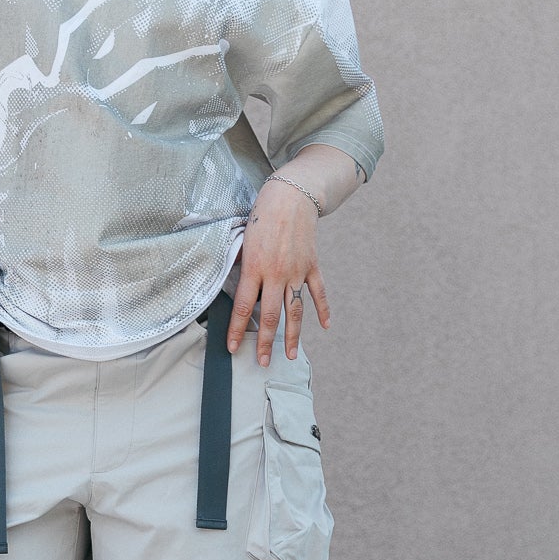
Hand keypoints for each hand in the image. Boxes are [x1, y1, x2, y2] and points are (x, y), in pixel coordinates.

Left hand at [227, 178, 330, 364]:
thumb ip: (241, 267)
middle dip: (265, 342)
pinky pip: (318, 292)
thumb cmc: (260, 217)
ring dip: (293, 336)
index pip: (241, 307)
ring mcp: (296, 271)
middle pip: (269, 316)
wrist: (289, 197)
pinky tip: (325, 326)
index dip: (236, 330)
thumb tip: (237, 291)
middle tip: (261, 362)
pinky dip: (323, 310)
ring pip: (295, 311)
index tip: (232, 347)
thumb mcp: (242, 241)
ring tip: (291, 355)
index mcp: (254, 268)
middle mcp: (276, 273)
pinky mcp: (312, 265)